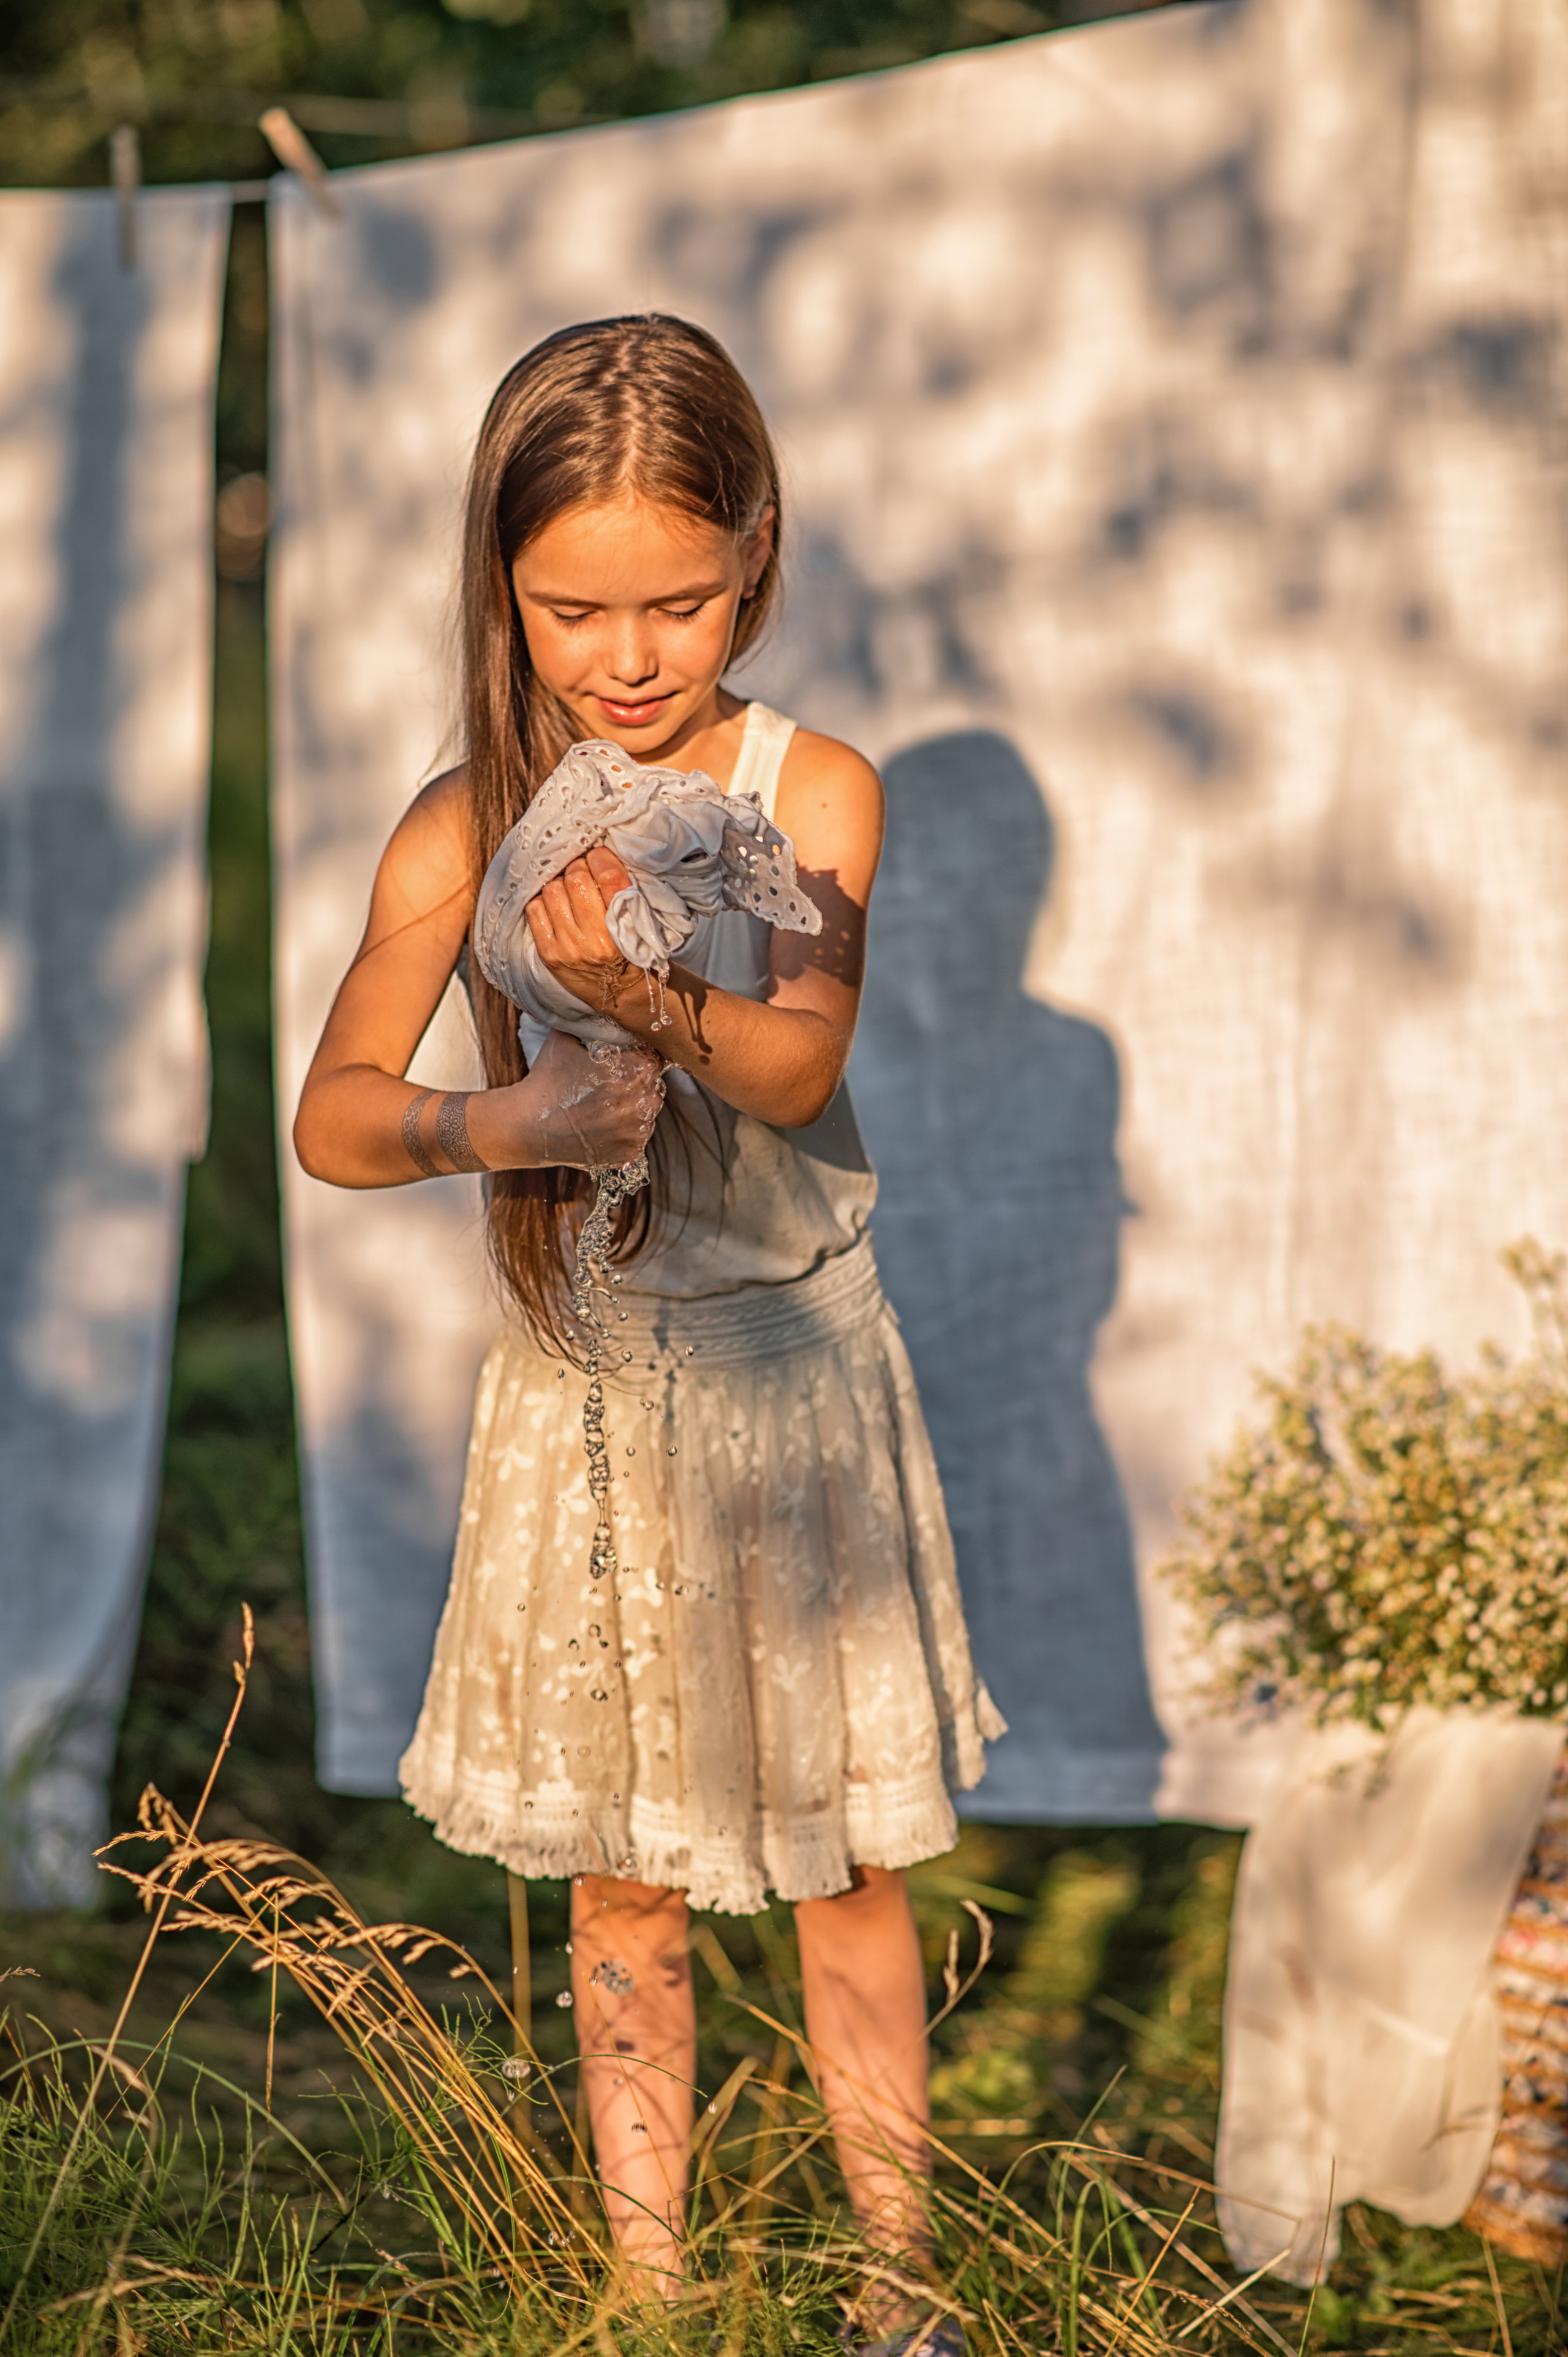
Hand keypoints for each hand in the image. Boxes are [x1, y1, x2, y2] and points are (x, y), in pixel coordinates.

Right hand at [472, 1030, 663, 1171]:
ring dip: (632, 1109)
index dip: (638, 1058)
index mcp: (636, 1070)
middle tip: (608, 1085)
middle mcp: (644, 1101)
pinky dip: (624, 1133)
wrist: (528, 1125)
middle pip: (653, 1086)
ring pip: (647, 1114)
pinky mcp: (630, 1153)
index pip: (654, 1058)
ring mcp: (638, 1131)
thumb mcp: (566, 1037)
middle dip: (636, 1084)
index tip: (622, 1063)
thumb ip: (588, 1020)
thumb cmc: (547, 1080)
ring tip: (602, 1107)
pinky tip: (601, 1126)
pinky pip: (638, 1139)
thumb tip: (594, 1000)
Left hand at [524, 849, 637, 1010]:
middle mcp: (597, 940)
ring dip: (560, 883)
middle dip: (578, 867)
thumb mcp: (642, 923)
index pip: (609, 876)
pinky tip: (555, 905)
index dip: (600, 857)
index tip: (599, 856)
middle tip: (583, 871)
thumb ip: (625, 890)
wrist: (621, 994)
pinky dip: (543, 901)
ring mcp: (570, 948)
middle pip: (577, 878)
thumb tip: (596, 853)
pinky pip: (534, 910)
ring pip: (552, 890)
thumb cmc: (634, 951)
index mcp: (627, 928)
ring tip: (569, 889)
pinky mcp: (550, 955)